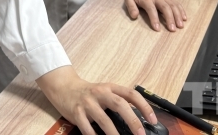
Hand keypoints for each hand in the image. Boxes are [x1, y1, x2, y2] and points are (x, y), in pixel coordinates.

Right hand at [35, 65, 155, 134]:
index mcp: (110, 88)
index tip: (153, 120)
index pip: (131, 94)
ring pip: (104, 119)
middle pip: (120, 104)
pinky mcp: (77, 112)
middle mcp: (100, 93)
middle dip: (132, 120)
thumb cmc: (88, 93)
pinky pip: (87, 127)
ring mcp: (87, 102)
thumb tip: (137, 122)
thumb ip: (118, 102)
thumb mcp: (104, 92)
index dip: (144, 106)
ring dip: (114, 134)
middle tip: (140, 134)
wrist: (64, 87)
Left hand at [125, 0, 186, 31]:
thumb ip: (131, 7)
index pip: (151, 9)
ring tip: (180, 25)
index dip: (154, 19)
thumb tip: (134, 16)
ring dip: (178, 15)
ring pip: (173, 5)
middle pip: (165, 7)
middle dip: (170, 18)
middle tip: (173, 29)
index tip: (157, 28)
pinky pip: (176, 3)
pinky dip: (181, 10)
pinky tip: (184, 18)